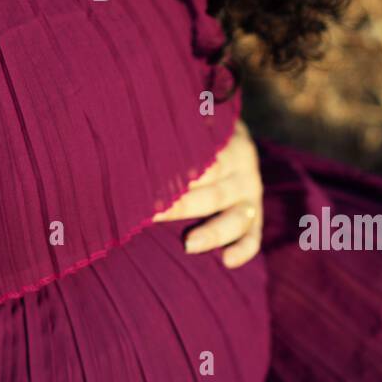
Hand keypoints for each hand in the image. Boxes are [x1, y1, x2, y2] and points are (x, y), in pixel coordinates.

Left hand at [152, 118, 262, 267]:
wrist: (222, 127)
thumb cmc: (188, 128)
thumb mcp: (184, 120)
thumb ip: (166, 130)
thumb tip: (127, 141)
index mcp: (225, 138)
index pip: (202, 160)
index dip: (175, 176)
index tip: (145, 187)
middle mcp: (242, 164)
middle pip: (215, 191)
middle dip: (183, 206)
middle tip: (153, 215)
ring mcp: (251, 190)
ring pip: (237, 216)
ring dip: (213, 232)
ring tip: (188, 244)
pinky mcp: (254, 212)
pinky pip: (253, 234)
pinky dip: (244, 249)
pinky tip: (227, 261)